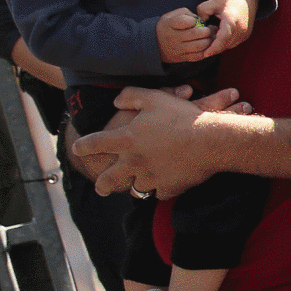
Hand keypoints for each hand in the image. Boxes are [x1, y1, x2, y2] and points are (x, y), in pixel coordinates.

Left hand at [73, 83, 235, 198]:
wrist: (212, 140)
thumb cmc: (183, 117)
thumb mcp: (155, 98)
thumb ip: (131, 97)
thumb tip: (117, 101)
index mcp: (127, 139)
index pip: (96, 143)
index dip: (84, 146)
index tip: (78, 149)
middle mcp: (134, 161)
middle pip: (109, 179)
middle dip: (102, 185)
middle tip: (101, 187)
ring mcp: (151, 177)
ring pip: (136, 189)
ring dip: (136, 187)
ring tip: (137, 187)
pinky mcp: (169, 187)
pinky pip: (160, 193)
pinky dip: (161, 189)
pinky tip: (164, 186)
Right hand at [156, 7, 213, 64]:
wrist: (155, 43)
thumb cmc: (168, 26)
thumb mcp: (172, 15)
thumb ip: (187, 14)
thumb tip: (202, 20)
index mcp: (169, 24)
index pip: (186, 21)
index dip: (195, 20)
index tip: (198, 21)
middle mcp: (172, 37)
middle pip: (196, 34)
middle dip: (207, 30)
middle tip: (211, 29)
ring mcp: (177, 49)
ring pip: (200, 46)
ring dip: (210, 41)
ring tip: (211, 37)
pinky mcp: (182, 58)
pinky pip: (198, 56)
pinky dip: (207, 51)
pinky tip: (207, 46)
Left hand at [197, 0, 253, 55]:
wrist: (247, 1)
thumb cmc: (229, 1)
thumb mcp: (213, 2)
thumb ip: (202, 11)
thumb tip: (199, 23)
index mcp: (231, 20)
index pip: (223, 38)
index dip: (214, 47)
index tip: (205, 54)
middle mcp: (240, 29)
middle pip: (225, 44)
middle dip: (213, 48)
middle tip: (202, 49)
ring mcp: (244, 34)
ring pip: (229, 46)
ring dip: (219, 46)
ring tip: (209, 42)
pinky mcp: (245, 36)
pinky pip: (232, 43)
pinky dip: (224, 43)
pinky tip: (217, 39)